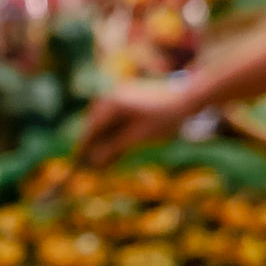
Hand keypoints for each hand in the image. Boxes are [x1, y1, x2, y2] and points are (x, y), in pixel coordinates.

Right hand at [78, 80, 200, 165]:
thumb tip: (92, 161)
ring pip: (105, 125)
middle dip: (93, 147)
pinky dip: (114, 135)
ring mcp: (119, 97)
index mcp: (110, 105)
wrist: (188, 99)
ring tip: (104, 163)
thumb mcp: (137, 137)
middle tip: (91, 168)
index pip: (90, 130)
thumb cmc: (163, 119)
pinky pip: (114, 120)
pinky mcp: (128, 100)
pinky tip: (116, 150)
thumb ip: (112, 148)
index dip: (83, 149)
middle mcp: (110, 98)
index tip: (77, 166)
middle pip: (95, 127)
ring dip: (104, 143)